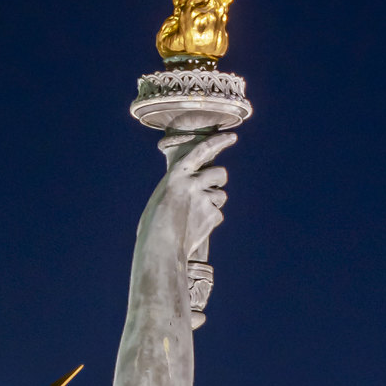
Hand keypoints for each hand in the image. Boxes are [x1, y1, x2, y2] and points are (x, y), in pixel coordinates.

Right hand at [161, 130, 234, 258]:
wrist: (160, 248)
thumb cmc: (153, 227)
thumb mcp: (160, 198)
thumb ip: (176, 188)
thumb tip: (184, 192)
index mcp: (176, 174)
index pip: (202, 151)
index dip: (219, 142)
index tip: (232, 138)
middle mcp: (193, 182)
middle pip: (220, 174)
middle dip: (219, 181)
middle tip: (212, 191)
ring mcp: (204, 198)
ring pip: (221, 196)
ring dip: (213, 204)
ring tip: (195, 218)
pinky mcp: (212, 215)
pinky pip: (218, 215)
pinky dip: (209, 222)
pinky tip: (195, 229)